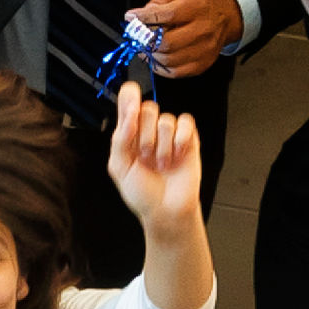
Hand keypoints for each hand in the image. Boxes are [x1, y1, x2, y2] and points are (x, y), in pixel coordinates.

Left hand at [104, 84, 202, 235]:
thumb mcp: (119, 167)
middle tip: (146, 157)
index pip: (127, 100)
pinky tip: (178, 156)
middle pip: (148, 108)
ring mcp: (169, 133)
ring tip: (162, 164)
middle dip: (145, 136)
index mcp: (129, 132)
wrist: (166, 210)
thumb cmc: (141, 192)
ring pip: (166, 119)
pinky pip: (186, 122)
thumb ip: (120, 138)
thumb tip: (129, 113)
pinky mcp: (188, 138)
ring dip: (162, 147)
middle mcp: (148, 129)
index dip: (129, 98)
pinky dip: (180, 139)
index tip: (130, 108)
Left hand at [130, 0, 242, 79]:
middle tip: (137, 36)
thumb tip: (140, 14)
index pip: (168, 14)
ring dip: (150, 54)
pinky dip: (159, 66)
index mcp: (197, 6)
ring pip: (169, 59)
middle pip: (167, 42)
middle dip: (146, 40)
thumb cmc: (198, 3)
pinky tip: (154, 57)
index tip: (132, 17)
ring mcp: (204, 50)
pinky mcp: (201, 64)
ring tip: (144, 46)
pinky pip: (175, 72)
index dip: (146, 18)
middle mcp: (203, 29)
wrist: (223, 17)